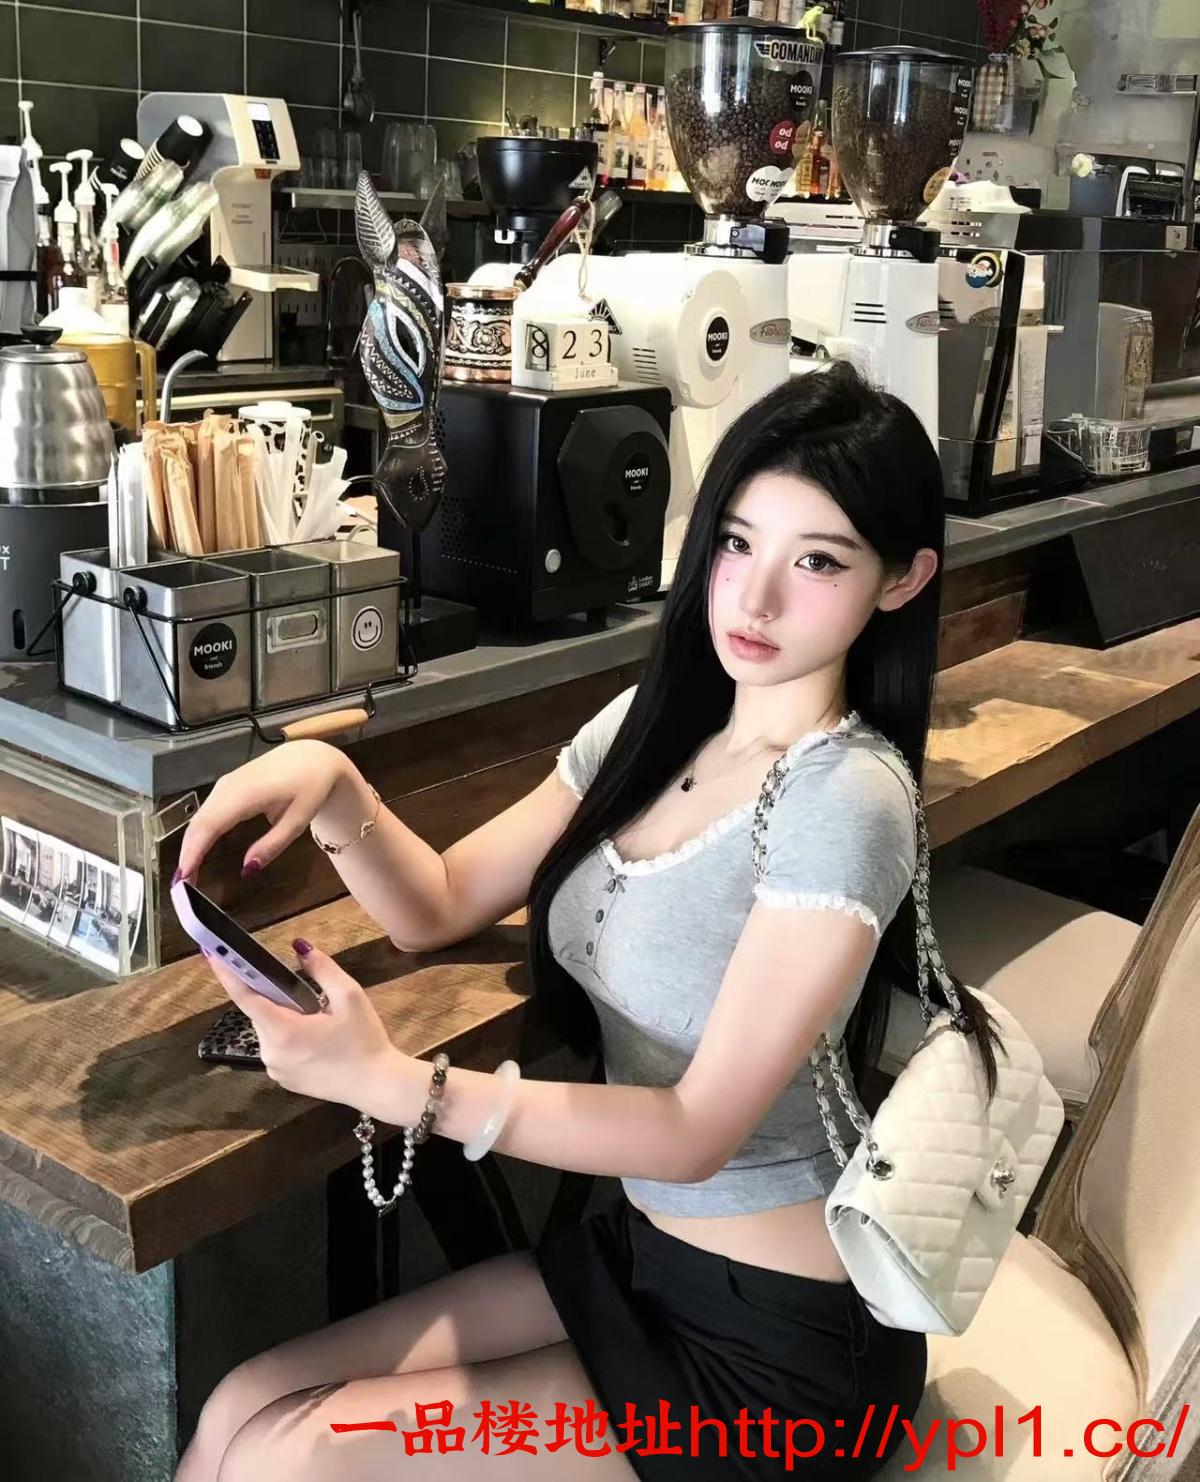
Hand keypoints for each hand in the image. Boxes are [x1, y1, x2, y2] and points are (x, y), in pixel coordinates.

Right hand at [177, 740, 351, 880]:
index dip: (193, 852)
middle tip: (182, 887)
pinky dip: (198, 834)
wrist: (312, 756)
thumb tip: (247, 870)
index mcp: (246, 794)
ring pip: (199, 818)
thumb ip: (272, 845)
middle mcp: (228, 786)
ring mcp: (225, 784)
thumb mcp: (298, 820)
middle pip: (199, 824)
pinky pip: (206, 812)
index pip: (210, 825)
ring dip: (190, 846)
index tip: (183, 878)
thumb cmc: (309, 787)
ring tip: (187, 875)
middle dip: (187, 855)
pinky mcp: (226, 786)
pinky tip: (197, 851)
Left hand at [204, 939, 401, 1112]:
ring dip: (285, 1019)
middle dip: (277, 999)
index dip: (227, 973)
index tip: (212, 953)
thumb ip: (322, 969)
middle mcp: (271, 1053)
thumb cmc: (365, 1040)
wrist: (377, 1085)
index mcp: (284, 1031)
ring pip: (270, 1031)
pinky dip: (289, 1037)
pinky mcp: (283, 1080)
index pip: (245, 997)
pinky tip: (317, 1040)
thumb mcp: (350, 997)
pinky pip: (277, 1049)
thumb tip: (299, 948)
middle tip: (307, 994)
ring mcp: (275, 1070)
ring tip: (320, 1021)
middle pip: (261, 1013)